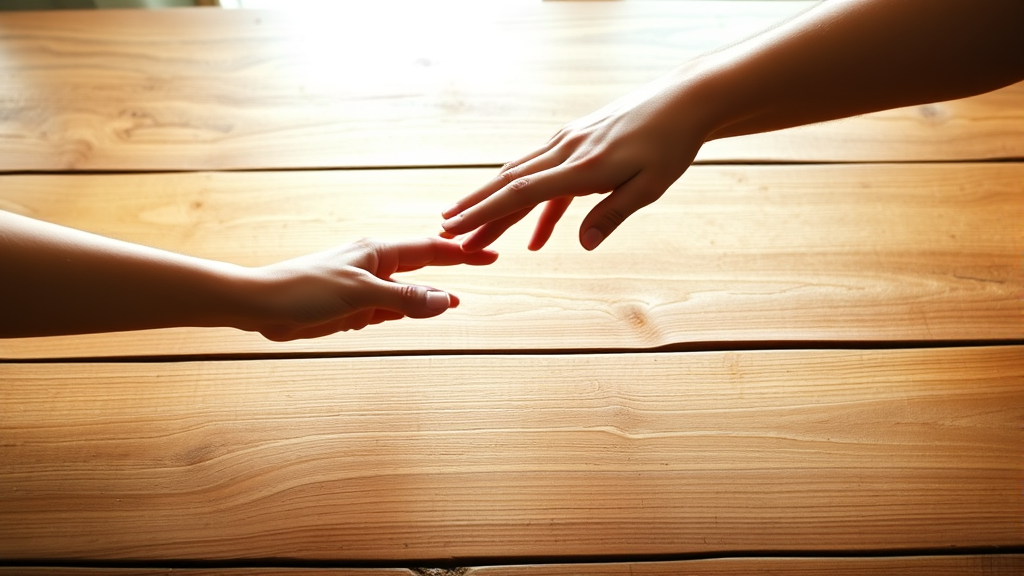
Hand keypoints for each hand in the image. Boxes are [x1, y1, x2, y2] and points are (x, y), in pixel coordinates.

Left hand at [242, 237, 497, 340]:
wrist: (261, 305)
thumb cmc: (304, 290)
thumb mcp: (360, 295)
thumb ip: (403, 298)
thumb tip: (445, 300)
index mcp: (378, 252)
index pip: (431, 250)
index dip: (461, 253)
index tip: (489, 253)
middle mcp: (374, 264)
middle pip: (422, 266)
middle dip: (452, 267)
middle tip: (484, 264)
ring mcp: (364, 285)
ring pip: (405, 291)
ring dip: (428, 296)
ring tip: (455, 300)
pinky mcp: (351, 306)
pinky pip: (387, 308)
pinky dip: (403, 311)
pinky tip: (414, 315)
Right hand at [440, 71, 714, 251]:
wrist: (683, 100)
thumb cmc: (671, 145)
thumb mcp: (650, 186)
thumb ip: (613, 214)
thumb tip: (583, 245)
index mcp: (582, 166)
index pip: (522, 192)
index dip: (485, 213)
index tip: (456, 228)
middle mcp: (567, 150)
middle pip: (509, 183)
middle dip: (475, 209)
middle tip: (445, 230)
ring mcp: (568, 143)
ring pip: (520, 176)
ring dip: (494, 203)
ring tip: (469, 226)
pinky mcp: (575, 142)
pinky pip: (545, 176)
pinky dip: (534, 205)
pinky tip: (535, 237)